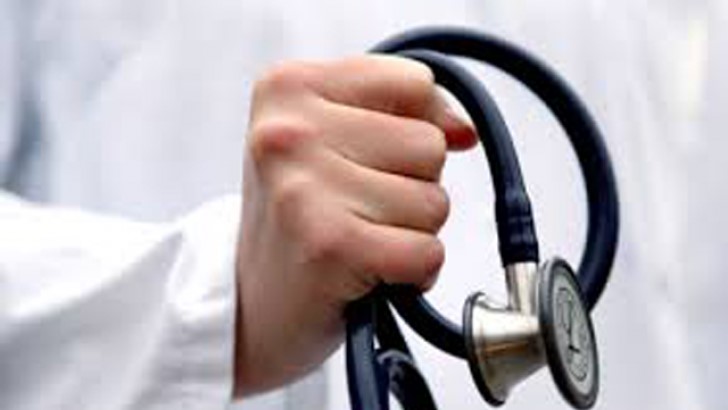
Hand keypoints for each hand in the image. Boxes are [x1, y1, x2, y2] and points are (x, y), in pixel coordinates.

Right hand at [234, 56, 476, 395]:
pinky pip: (427, 253)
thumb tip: (464, 132)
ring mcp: (303, 189)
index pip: (415, 84)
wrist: (254, 300)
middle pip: (429, 146)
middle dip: (410, 185)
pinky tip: (369, 271)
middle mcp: (287, 132)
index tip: (373, 158)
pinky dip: (412, 272)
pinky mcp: (329, 247)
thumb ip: (403, 113)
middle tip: (356, 209)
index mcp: (288, 87)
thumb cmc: (302, 214)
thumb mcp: (333, 137)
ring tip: (359, 239)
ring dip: (409, 231)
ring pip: (434, 202)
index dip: (414, 127)